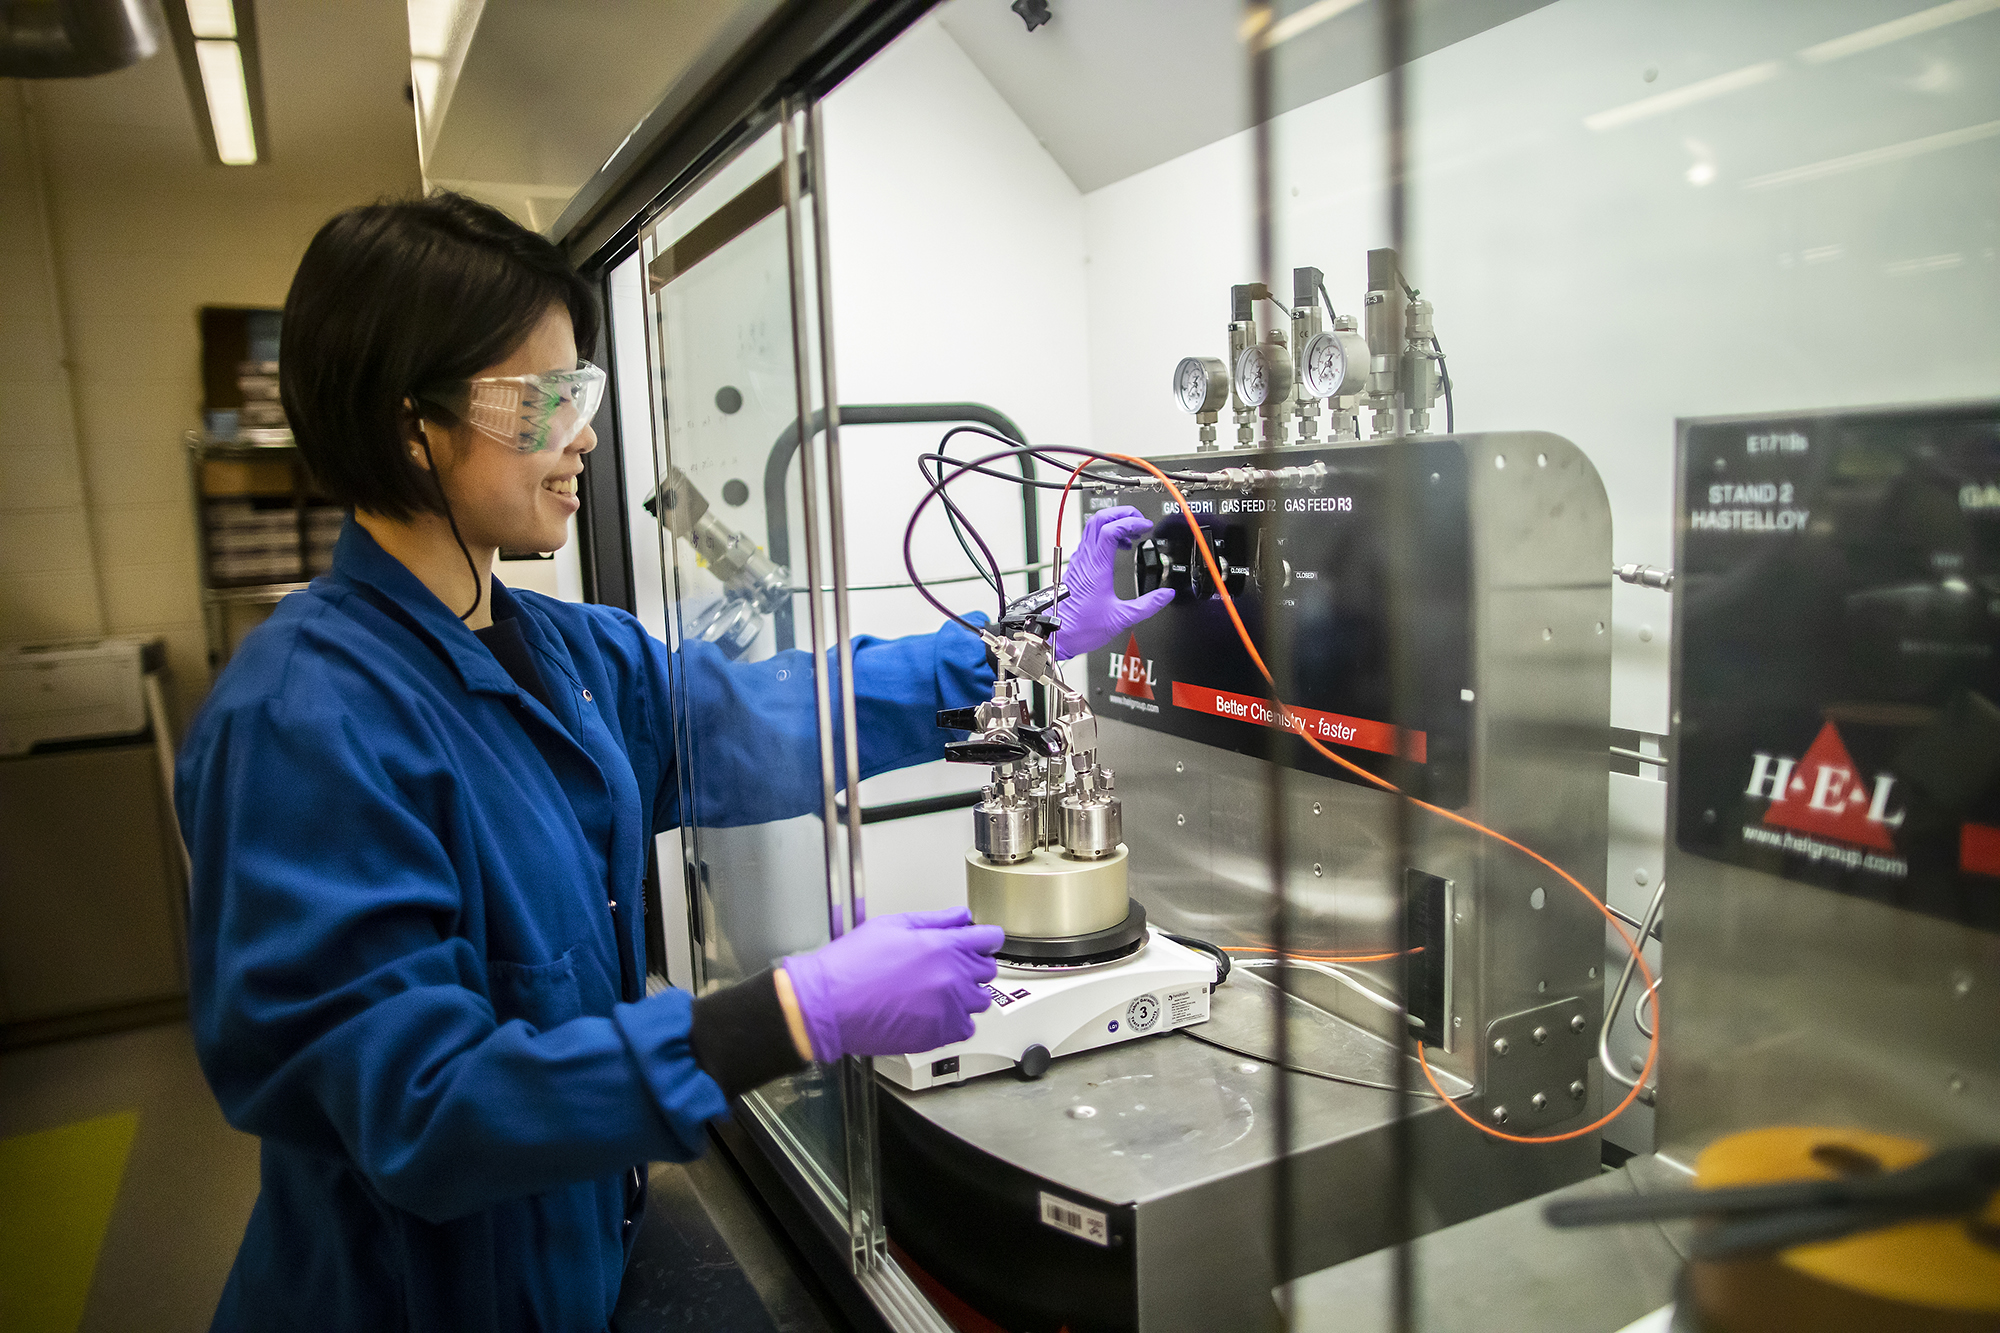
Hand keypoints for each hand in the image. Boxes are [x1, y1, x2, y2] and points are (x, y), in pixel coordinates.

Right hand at [779, 908, 1005, 1060]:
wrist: (828, 1004)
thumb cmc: (851, 965)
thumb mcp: (892, 926)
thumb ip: (934, 920)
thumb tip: (960, 917)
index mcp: (942, 945)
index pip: (989, 938)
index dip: (984, 938)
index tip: (980, 941)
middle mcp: (952, 976)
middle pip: (987, 969)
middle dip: (972, 964)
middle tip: (948, 966)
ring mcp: (948, 1007)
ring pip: (979, 1000)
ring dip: (966, 994)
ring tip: (938, 991)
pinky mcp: (939, 1034)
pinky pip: (966, 1028)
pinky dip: (956, 1021)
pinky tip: (935, 1012)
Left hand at [1053, 506, 1173, 659]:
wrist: (1057, 634)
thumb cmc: (1081, 627)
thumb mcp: (1121, 618)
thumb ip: (1147, 606)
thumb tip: (1165, 595)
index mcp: (1096, 567)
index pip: (1111, 530)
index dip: (1130, 522)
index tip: (1146, 527)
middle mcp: (1085, 560)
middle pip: (1099, 519)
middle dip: (1121, 513)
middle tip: (1139, 519)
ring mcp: (1079, 561)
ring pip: (1092, 527)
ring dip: (1113, 522)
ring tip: (1132, 531)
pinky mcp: (1078, 567)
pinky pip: (1091, 540)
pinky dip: (1107, 535)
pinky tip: (1119, 547)